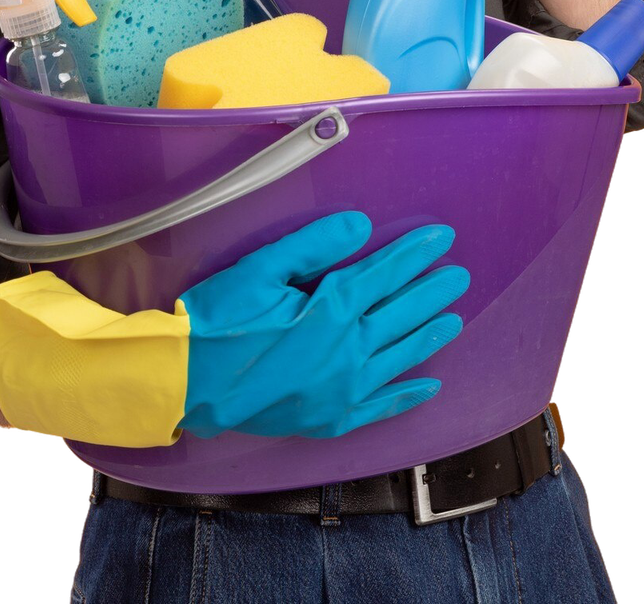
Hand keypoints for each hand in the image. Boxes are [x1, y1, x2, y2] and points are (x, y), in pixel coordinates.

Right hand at [179, 210, 468, 438]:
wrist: (183, 382)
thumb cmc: (216, 320)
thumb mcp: (259, 268)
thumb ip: (313, 245)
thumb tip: (360, 225)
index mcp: (330, 309)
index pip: (385, 274)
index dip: (415, 254)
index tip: (443, 238)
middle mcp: (346, 350)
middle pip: (400, 314)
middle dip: (432, 291)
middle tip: (459, 277)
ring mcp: (341, 389)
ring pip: (398, 356)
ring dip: (428, 335)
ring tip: (454, 319)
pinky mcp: (328, 418)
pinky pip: (379, 407)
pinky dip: (406, 395)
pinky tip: (428, 386)